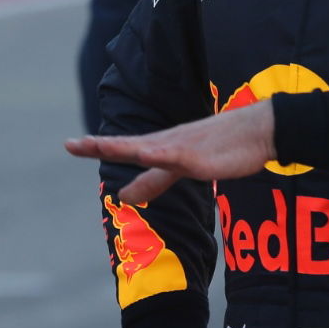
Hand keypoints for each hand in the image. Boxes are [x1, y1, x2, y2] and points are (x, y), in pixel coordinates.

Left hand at [65, 101, 276, 203]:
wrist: (258, 132)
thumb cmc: (222, 148)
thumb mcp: (181, 169)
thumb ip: (152, 181)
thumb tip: (122, 195)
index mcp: (160, 147)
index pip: (123, 148)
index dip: (97, 146)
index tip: (71, 144)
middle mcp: (166, 144)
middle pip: (127, 145)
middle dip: (99, 145)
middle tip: (70, 144)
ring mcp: (182, 148)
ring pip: (147, 147)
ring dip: (122, 146)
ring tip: (96, 145)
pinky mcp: (200, 156)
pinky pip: (177, 155)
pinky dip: (160, 154)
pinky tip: (145, 153)